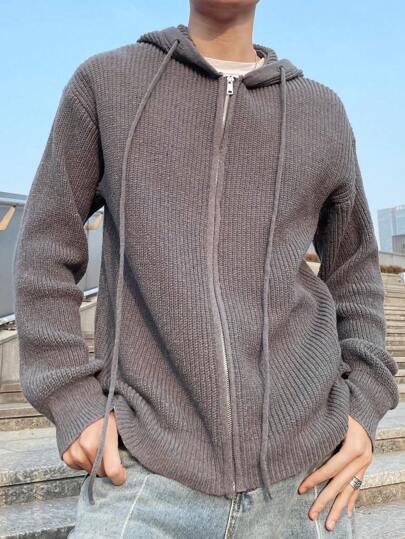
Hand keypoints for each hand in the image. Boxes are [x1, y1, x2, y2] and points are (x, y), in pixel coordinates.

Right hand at [62, 410, 126, 485]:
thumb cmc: (102, 412)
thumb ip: (123, 441)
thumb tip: (132, 459)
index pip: (112, 470)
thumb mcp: (118, 422)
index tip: (122, 475)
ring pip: (90, 471)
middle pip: (101, 472)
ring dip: (95, 464)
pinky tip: (86, 448)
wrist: (78, 403)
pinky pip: (78, 468)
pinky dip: (84, 461)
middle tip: (109, 453)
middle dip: (107, 467)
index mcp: (103, 438)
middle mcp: (87, 447)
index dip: (119, 477)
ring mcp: (75, 452)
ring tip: (97, 446)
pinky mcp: (66, 455)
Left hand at [297, 415, 371, 530]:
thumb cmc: (343, 410)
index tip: (301, 489)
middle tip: (312, 515)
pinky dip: (351, 500)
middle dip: (325, 501)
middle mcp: (362, 457)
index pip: (331, 468)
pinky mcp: (366, 465)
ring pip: (351, 490)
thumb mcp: (334, 419)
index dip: (315, 479)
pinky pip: (358, 486)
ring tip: (330, 524)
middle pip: (341, 484)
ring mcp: (365, 463)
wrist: (364, 406)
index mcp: (354, 446)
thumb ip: (321, 433)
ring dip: (339, 508)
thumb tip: (300, 446)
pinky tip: (346, 513)